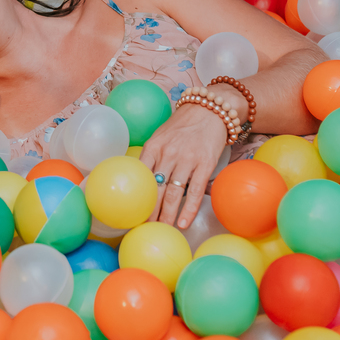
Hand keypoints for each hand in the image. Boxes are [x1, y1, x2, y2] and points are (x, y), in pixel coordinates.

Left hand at [138, 102, 227, 229]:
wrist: (209, 110)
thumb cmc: (182, 126)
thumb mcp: (160, 137)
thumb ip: (151, 157)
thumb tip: (139, 181)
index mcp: (153, 146)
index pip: (139, 174)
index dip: (134, 194)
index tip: (130, 210)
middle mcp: (168, 153)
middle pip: (155, 187)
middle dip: (149, 210)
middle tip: (144, 227)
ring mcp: (187, 159)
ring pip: (174, 193)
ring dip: (167, 214)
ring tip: (162, 229)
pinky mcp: (205, 164)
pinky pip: (195, 191)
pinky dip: (188, 209)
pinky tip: (183, 223)